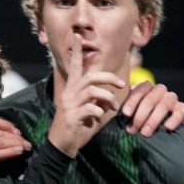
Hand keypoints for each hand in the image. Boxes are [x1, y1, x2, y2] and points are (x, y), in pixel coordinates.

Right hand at [47, 32, 125, 156]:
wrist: (61, 146)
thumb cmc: (76, 126)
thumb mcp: (87, 110)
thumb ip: (97, 100)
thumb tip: (113, 95)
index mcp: (71, 89)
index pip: (74, 66)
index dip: (76, 51)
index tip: (78, 36)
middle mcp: (69, 94)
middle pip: (91, 77)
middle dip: (110, 78)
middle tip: (121, 85)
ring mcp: (70, 105)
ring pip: (93, 91)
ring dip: (108, 98)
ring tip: (112, 108)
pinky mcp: (72, 117)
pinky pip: (91, 109)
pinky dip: (99, 114)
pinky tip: (96, 120)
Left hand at [123, 82, 183, 135]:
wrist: (156, 131)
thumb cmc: (138, 121)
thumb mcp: (130, 114)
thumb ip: (124, 110)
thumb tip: (112, 108)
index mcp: (146, 88)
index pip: (140, 89)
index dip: (132, 101)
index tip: (126, 114)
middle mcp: (160, 91)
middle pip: (152, 97)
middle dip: (141, 114)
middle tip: (132, 130)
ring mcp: (171, 98)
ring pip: (165, 103)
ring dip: (154, 119)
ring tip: (145, 133)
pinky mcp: (181, 109)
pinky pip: (181, 110)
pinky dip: (174, 119)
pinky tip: (167, 127)